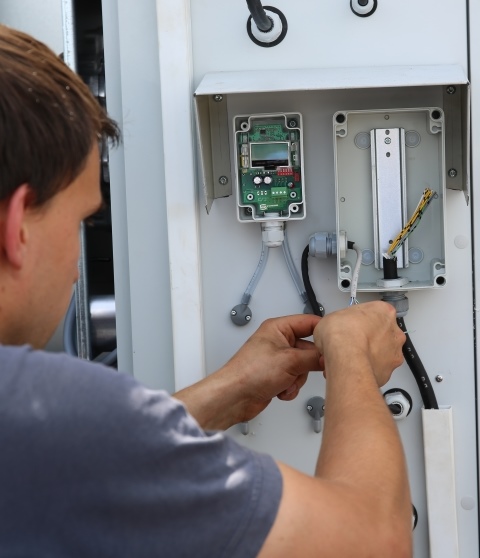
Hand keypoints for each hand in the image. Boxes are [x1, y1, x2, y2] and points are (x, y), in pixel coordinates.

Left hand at [174, 314, 322, 429]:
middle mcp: (277, 341)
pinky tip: (281, 390)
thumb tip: (330, 357)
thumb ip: (315, 357)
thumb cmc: (250, 372)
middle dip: (308, 363)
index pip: (309, 323)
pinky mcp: (276, 375)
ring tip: (286, 381)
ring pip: (303, 366)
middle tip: (312, 368)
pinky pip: (295, 379)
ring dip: (297, 378)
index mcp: (278, 328)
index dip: (324, 333)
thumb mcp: (290, 361)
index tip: (336, 344)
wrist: (234, 396)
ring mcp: (277, 359)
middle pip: (309, 348)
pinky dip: (291, 387)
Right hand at [313, 301, 404, 386]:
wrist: (346, 358)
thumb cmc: (342, 335)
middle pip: (382, 333)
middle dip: (368, 338)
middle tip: (351, 342)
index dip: (361, 320)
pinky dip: (367, 369)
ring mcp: (394, 352)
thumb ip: (341, 320)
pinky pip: (377, 369)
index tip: (351, 324)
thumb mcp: (331, 316)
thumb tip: (334, 326)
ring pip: (382, 353)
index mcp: (383, 312)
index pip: (375, 313)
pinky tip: (353, 367)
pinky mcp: (389, 371)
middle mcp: (394, 331)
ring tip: (349, 357)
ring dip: (369, 354)